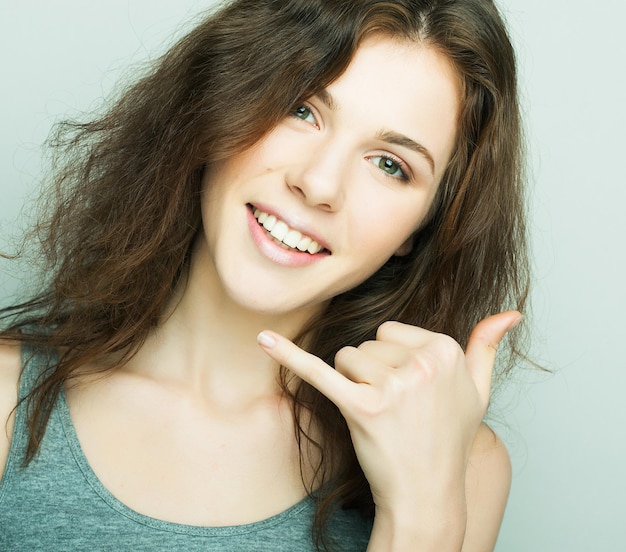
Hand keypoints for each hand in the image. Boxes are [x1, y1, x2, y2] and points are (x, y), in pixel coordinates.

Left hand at [257, 311, 520, 523]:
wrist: (427, 492)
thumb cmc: (448, 439)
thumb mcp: (478, 392)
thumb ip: (487, 347)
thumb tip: (508, 313)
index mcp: (447, 350)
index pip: (392, 331)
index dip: (394, 361)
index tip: (410, 392)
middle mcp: (423, 363)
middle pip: (369, 343)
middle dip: (372, 373)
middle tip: (395, 409)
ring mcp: (393, 386)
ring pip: (346, 358)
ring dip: (353, 384)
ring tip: (379, 415)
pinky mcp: (363, 407)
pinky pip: (318, 372)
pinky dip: (288, 356)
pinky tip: (263, 339)